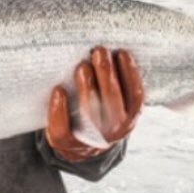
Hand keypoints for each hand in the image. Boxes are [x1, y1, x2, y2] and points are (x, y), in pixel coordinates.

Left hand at [45, 46, 143, 162]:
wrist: (80, 144)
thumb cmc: (99, 108)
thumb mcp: (116, 100)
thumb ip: (116, 80)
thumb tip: (110, 48)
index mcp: (130, 116)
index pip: (135, 96)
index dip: (130, 74)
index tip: (122, 52)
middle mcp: (115, 130)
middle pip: (112, 101)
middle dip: (106, 74)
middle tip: (98, 51)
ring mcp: (92, 139)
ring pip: (90, 115)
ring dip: (86, 89)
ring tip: (82, 67)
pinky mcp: (67, 143)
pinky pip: (63, 129)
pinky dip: (59, 110)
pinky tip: (58, 90)